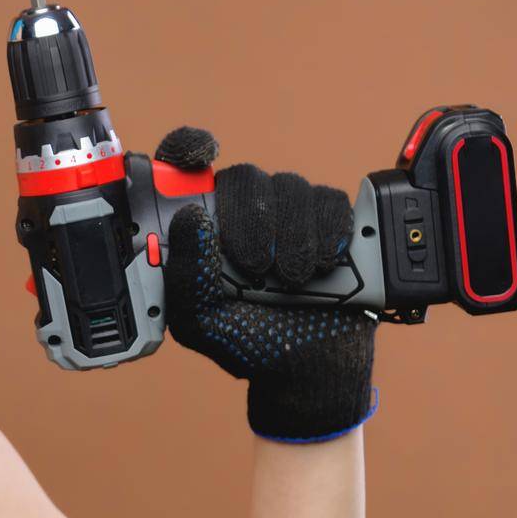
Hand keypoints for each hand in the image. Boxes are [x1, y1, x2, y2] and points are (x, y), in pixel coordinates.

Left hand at [155, 126, 379, 442]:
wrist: (309, 369)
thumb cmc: (245, 342)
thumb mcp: (199, 320)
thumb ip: (185, 274)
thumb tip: (191, 218)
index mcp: (200, 229)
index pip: (184, 166)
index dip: (187, 148)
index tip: (200, 155)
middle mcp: (241, 212)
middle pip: (245, 177)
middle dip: (250, 223)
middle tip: (254, 267)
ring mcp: (288, 214)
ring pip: (290, 188)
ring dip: (291, 238)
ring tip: (288, 281)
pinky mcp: (332, 222)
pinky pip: (331, 201)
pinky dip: (327, 235)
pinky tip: (319, 267)